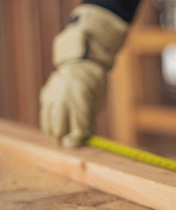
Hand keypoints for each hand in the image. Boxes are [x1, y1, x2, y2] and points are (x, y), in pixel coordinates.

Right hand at [39, 4, 126, 146]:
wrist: (83, 66)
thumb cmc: (95, 88)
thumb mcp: (97, 104)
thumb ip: (89, 122)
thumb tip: (83, 142)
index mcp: (82, 97)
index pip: (78, 127)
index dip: (78, 139)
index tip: (79, 141)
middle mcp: (64, 96)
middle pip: (60, 129)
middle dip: (64, 140)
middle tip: (68, 143)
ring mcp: (52, 95)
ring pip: (48, 125)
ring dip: (54, 135)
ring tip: (61, 139)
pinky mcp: (45, 95)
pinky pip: (44, 116)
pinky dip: (48, 125)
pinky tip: (54, 128)